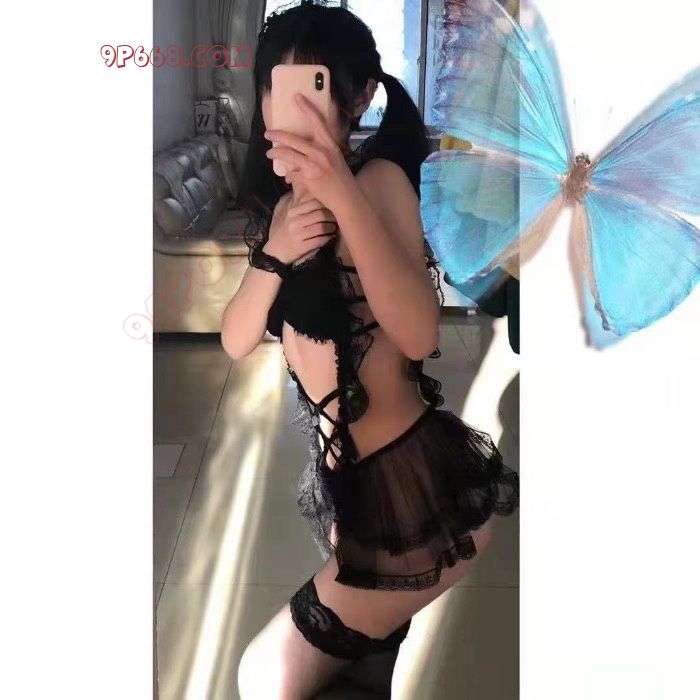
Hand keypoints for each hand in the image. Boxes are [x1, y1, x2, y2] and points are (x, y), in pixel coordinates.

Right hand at [263, 192, 337, 264]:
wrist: (276, 252)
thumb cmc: (286, 232)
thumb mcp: (289, 216)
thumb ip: (300, 205)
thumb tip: (315, 192)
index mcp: (293, 212)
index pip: (315, 203)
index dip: (327, 204)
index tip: (333, 207)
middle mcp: (295, 221)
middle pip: (321, 214)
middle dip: (332, 216)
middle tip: (337, 218)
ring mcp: (298, 235)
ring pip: (322, 227)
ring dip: (331, 228)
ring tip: (334, 228)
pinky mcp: (302, 247)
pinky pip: (320, 240)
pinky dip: (328, 238)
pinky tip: (330, 237)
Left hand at [264, 93, 356, 209]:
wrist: (346, 198)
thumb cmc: (341, 178)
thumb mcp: (335, 158)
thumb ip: (322, 149)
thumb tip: (304, 143)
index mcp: (329, 145)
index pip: (317, 122)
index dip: (306, 108)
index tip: (296, 97)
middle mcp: (321, 153)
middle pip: (294, 140)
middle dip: (278, 135)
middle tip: (268, 133)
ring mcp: (314, 166)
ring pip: (289, 155)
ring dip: (276, 153)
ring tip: (270, 153)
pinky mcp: (308, 179)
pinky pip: (292, 174)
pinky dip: (289, 175)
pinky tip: (287, 176)